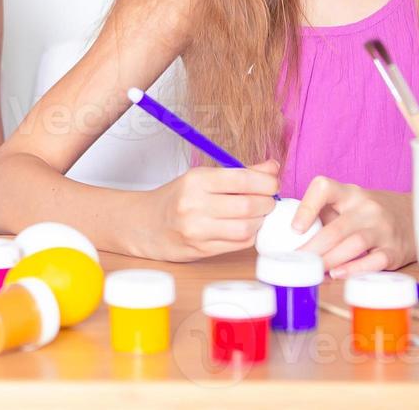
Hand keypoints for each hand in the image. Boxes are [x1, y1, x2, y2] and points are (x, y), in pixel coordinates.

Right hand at [138, 161, 280, 260]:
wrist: (145, 225)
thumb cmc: (176, 198)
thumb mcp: (202, 178)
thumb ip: (239, 173)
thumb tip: (273, 167)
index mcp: (196, 180)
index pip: (242, 178)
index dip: (266, 181)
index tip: (273, 183)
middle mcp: (194, 205)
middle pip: (247, 204)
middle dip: (267, 202)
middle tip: (269, 200)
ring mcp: (197, 230)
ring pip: (246, 227)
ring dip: (260, 221)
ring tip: (258, 214)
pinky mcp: (201, 250)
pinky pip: (239, 244)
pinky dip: (250, 235)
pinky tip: (246, 227)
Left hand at [293, 177, 414, 276]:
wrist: (415, 216)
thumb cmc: (369, 214)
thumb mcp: (348, 205)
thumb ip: (324, 216)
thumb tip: (289, 238)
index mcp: (349, 193)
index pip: (323, 188)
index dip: (306, 207)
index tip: (294, 229)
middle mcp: (366, 208)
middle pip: (335, 228)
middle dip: (312, 249)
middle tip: (295, 262)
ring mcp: (383, 228)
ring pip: (353, 244)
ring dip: (329, 261)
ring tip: (313, 271)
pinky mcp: (394, 250)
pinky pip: (374, 261)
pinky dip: (354, 269)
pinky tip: (338, 274)